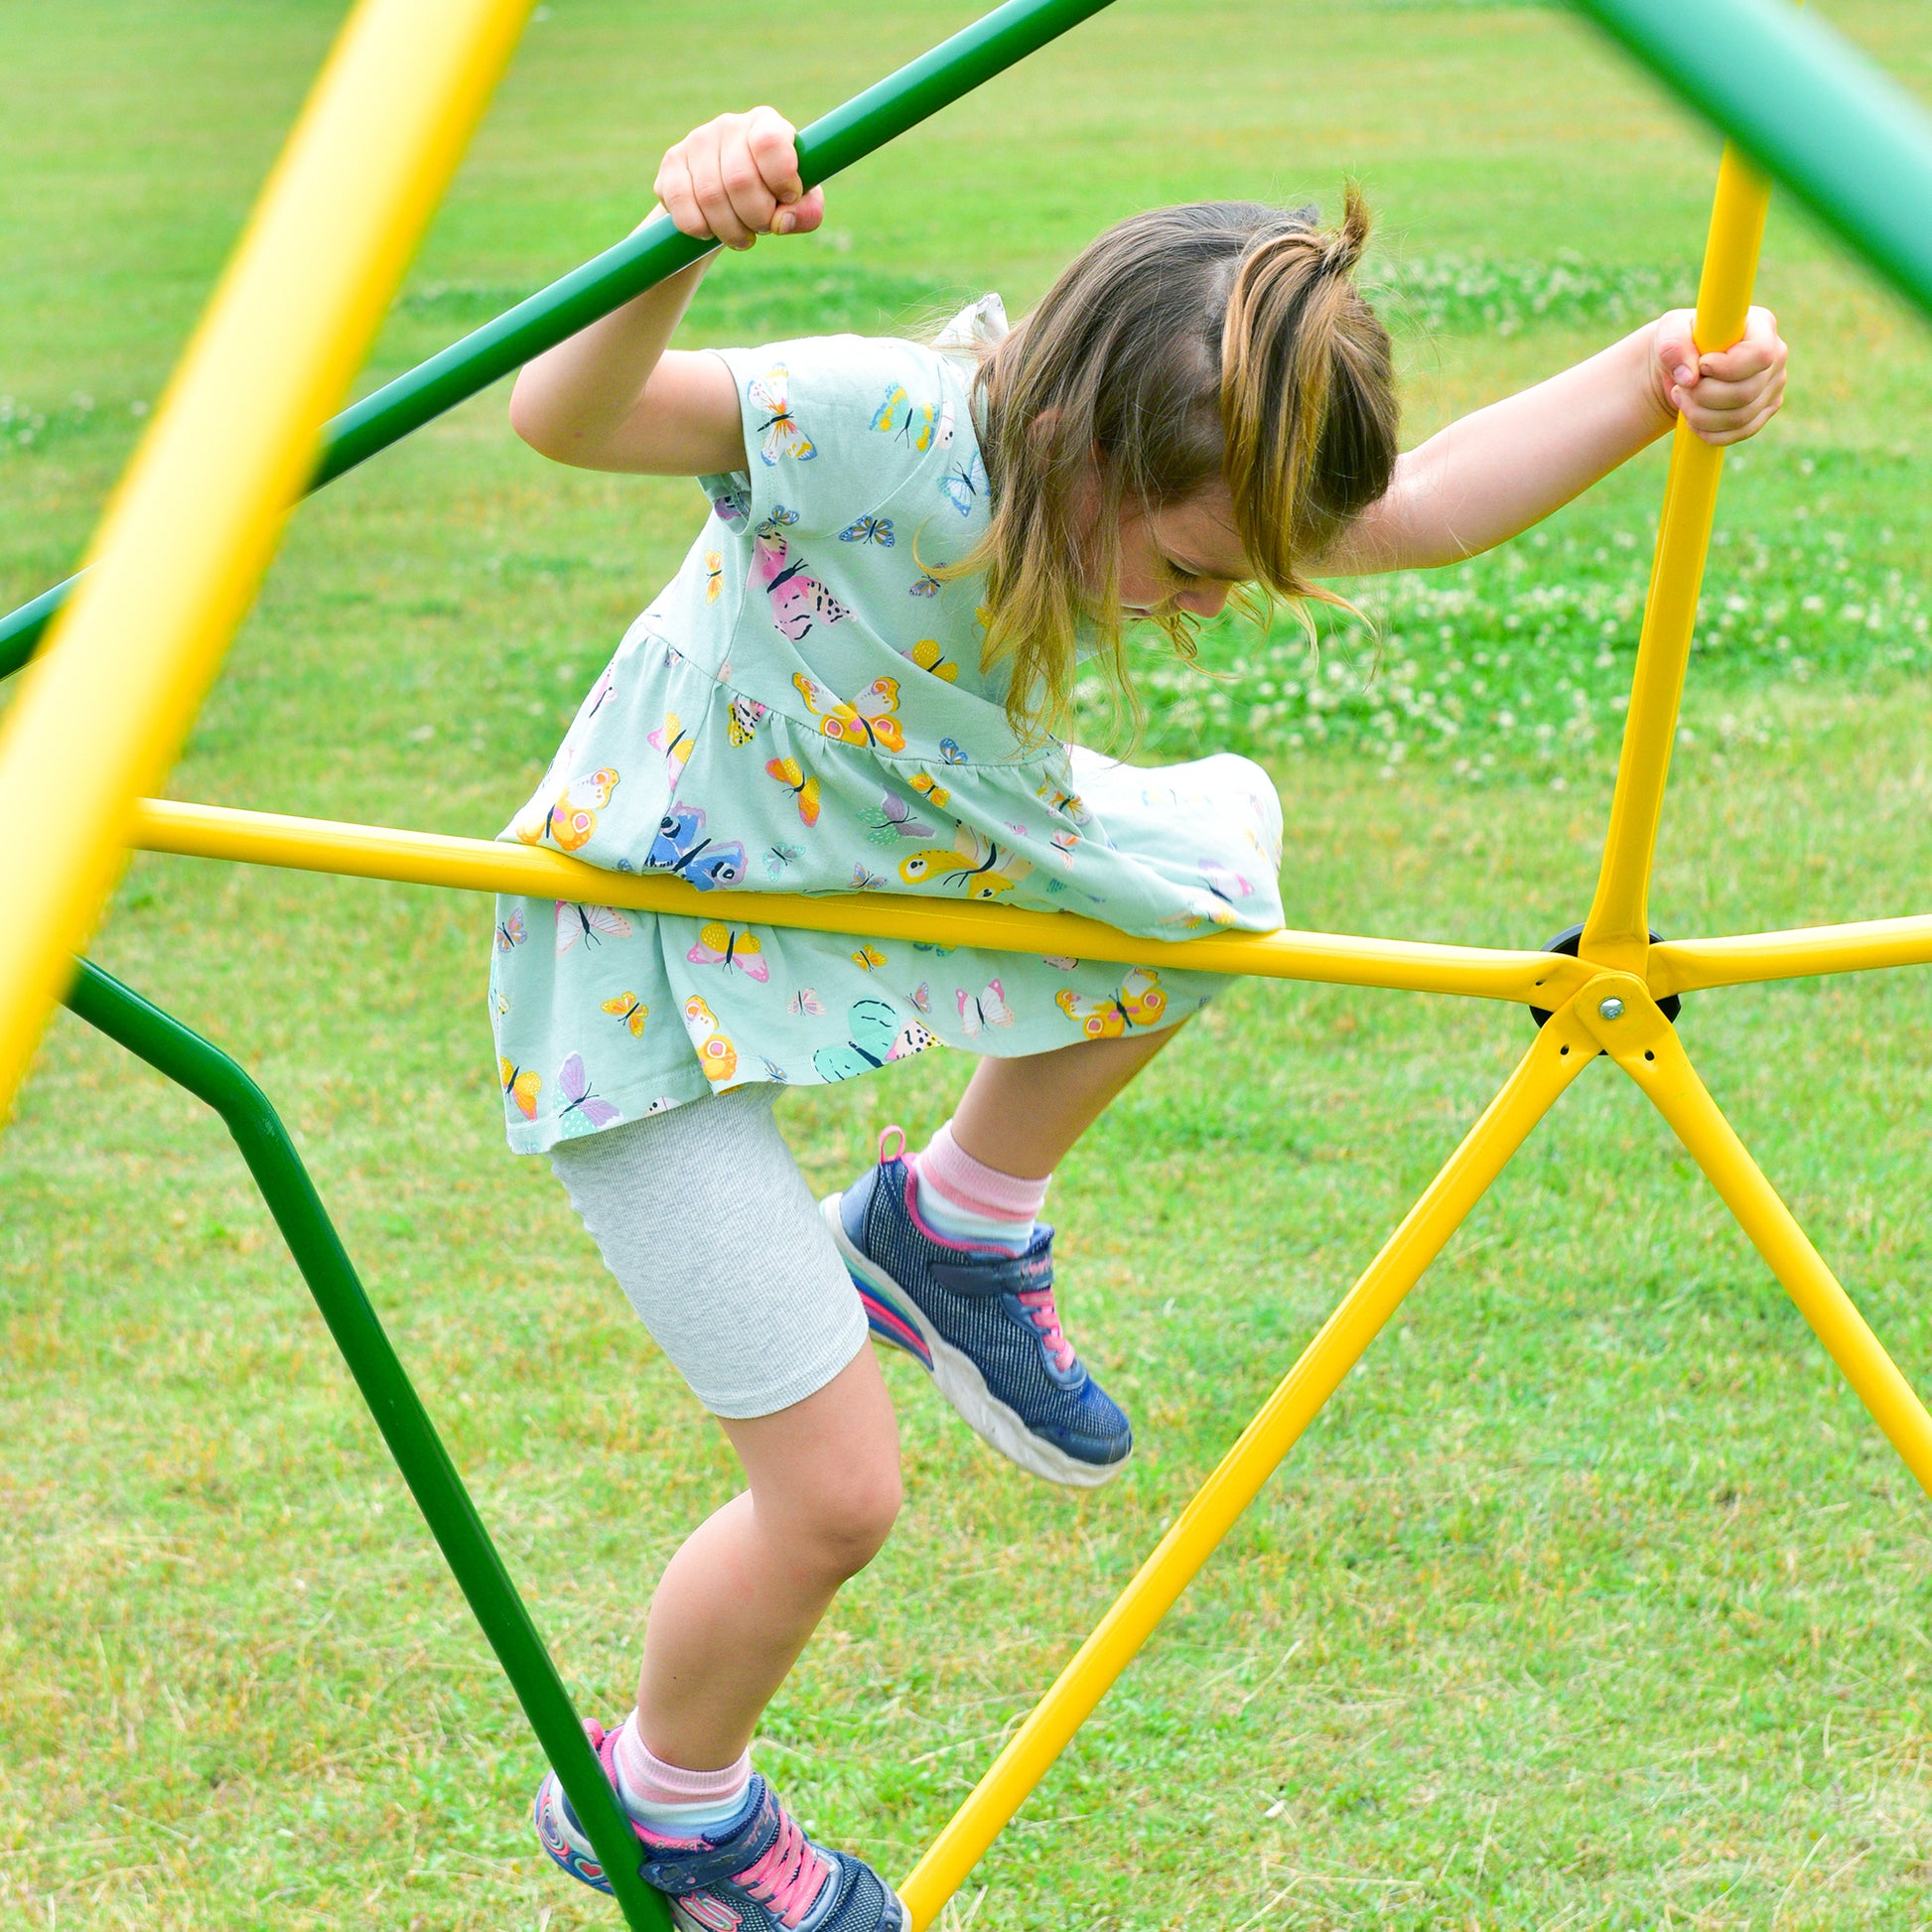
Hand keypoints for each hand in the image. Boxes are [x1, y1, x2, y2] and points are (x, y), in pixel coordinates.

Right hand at [654, 108, 824, 251]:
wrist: (725, 200)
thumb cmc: (770, 196)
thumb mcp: (797, 203)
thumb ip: (806, 211)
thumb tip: (783, 221)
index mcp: (766, 124)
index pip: (770, 143)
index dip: (782, 179)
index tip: (789, 197)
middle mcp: (729, 125)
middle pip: (740, 180)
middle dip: (756, 218)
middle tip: (761, 227)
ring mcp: (697, 140)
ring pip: (711, 197)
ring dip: (731, 230)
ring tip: (741, 235)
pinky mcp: (671, 162)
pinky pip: (682, 205)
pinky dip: (700, 229)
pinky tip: (710, 231)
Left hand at [1648, 304, 1786, 445]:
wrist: (1685, 367)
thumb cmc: (1681, 342)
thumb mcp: (1669, 332)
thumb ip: (1674, 346)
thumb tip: (1689, 378)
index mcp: (1762, 326)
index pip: (1759, 354)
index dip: (1726, 367)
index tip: (1700, 366)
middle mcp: (1777, 355)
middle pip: (1746, 392)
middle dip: (1703, 396)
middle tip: (1681, 387)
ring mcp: (1774, 385)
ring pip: (1740, 417)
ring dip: (1700, 415)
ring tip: (1683, 399)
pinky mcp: (1765, 410)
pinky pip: (1740, 433)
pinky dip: (1709, 432)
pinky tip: (1692, 420)